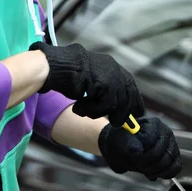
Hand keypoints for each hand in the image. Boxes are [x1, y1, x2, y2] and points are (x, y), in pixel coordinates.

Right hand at [29, 41, 144, 126]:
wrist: (54, 66)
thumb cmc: (66, 75)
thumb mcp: (89, 80)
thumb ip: (103, 89)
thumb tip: (117, 108)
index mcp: (111, 66)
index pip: (129, 85)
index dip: (134, 100)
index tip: (137, 114)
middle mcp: (113, 68)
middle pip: (127, 96)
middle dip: (122, 113)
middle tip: (114, 123)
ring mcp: (109, 75)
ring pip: (114, 104)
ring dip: (97, 112)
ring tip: (82, 110)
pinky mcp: (103, 83)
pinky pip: (105, 105)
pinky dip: (90, 110)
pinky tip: (77, 107)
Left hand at [98, 117, 181, 180]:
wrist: (121, 146)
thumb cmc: (119, 143)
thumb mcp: (116, 142)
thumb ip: (126, 144)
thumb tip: (137, 149)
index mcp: (151, 124)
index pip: (151, 142)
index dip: (140, 154)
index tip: (132, 156)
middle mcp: (165, 131)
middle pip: (161, 154)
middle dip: (147, 165)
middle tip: (138, 164)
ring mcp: (172, 143)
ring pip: (169, 163)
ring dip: (154, 170)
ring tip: (144, 168)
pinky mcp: (174, 155)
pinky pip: (175, 168)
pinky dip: (164, 174)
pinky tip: (153, 172)